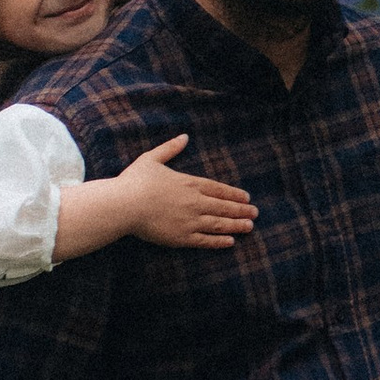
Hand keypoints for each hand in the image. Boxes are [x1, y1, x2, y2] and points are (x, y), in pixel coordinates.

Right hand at [119, 135, 257, 251]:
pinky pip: (206, 240)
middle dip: (241, 210)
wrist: (124, 205)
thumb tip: (184, 136)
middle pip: (224, 207)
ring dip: (236, 225)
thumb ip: (170, 148)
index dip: (234, 194)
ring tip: (250, 226)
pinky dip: (219, 241)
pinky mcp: (181, 237)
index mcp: (189, 183)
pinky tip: (230, 242)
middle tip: (255, 213)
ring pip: (219, 224)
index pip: (218, 189)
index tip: (246, 198)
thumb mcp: (152, 159)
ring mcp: (190, 221)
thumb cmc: (134, 181)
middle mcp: (194, 202)